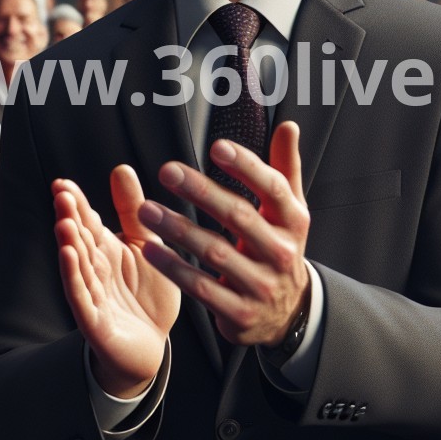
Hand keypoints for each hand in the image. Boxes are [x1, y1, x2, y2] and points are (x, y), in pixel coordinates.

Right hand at [57, 166, 179, 396]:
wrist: (152, 345)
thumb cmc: (147, 294)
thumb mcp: (146, 244)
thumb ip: (132, 210)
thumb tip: (120, 168)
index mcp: (106, 250)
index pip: (87, 223)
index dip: (75, 204)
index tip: (63, 183)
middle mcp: (95, 270)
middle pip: (80, 241)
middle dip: (70, 219)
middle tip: (61, 194)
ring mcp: (92, 295)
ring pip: (78, 267)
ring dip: (68, 245)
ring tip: (64, 223)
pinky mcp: (95, 321)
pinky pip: (82, 297)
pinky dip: (74, 278)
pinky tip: (67, 257)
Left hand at [135, 122, 311, 350]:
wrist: (288, 313)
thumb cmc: (279, 249)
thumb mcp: (290, 212)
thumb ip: (285, 169)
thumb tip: (287, 126)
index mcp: (293, 222)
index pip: (273, 189)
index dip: (247, 167)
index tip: (217, 148)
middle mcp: (281, 252)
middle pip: (239, 217)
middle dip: (202, 192)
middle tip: (168, 171)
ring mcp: (260, 284)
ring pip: (216, 252)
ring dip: (179, 229)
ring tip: (146, 210)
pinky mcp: (239, 311)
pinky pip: (202, 287)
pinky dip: (175, 269)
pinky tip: (150, 250)